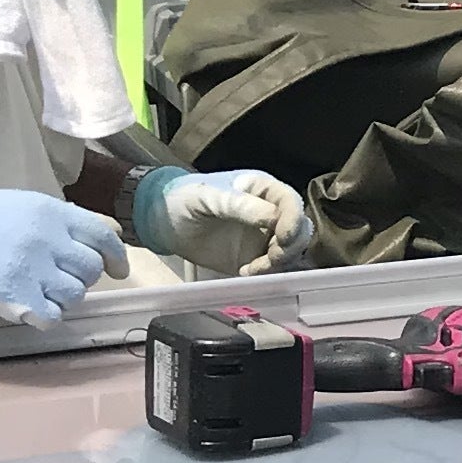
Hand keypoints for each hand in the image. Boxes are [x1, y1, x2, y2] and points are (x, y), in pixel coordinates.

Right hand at [0, 186, 126, 323]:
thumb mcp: (21, 204)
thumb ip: (62, 219)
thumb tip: (106, 232)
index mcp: (50, 213)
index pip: (103, 237)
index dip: (116, 256)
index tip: (118, 269)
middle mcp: (48, 241)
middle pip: (91, 269)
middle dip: (82, 277)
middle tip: (61, 278)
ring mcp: (33, 271)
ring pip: (75, 294)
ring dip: (63, 296)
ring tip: (40, 290)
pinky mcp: (16, 299)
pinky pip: (54, 317)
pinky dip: (47, 315)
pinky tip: (32, 306)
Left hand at [132, 164, 315, 274]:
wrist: (162, 221)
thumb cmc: (183, 198)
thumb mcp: (209, 196)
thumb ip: (241, 206)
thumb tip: (274, 217)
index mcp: (261, 190)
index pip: (290, 202)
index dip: (293, 219)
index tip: (284, 236)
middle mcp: (269, 212)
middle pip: (299, 229)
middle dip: (290, 245)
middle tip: (270, 257)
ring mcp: (263, 236)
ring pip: (290, 250)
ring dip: (279, 262)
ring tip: (254, 267)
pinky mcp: (253, 257)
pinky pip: (272, 268)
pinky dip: (266, 273)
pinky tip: (245, 272)